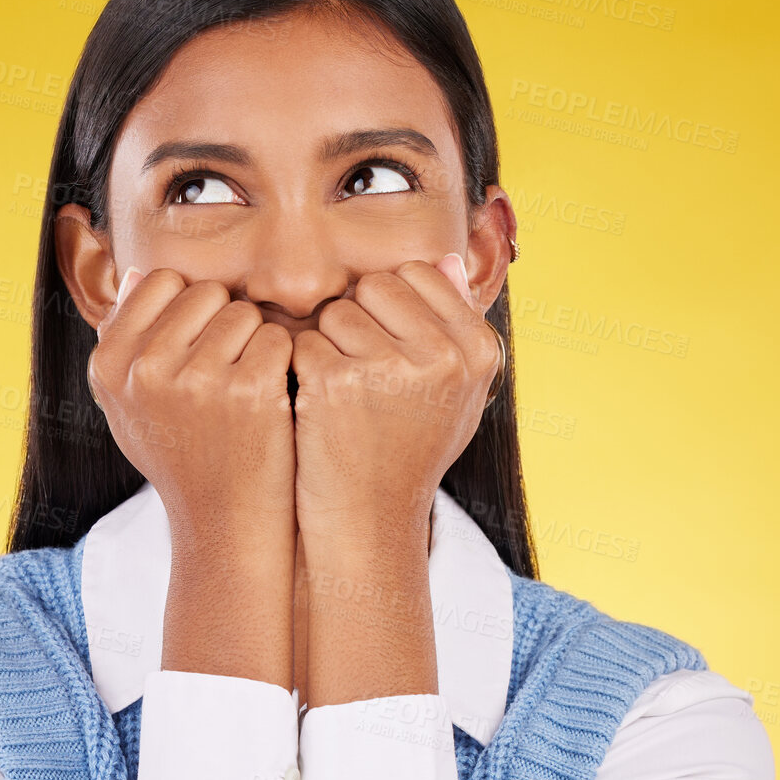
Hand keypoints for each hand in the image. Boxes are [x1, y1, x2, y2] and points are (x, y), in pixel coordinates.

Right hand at [87, 267, 295, 548]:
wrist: (224, 522)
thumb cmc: (181, 458)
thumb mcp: (130, 407)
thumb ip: (124, 341)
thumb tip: (139, 274)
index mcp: (110, 365)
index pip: (161, 281)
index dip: (189, 311)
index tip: (195, 352)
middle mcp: (147, 370)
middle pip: (205, 292)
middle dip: (223, 324)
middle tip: (224, 376)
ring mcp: (199, 380)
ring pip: (244, 312)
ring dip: (254, 343)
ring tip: (243, 392)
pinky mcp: (252, 391)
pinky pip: (277, 338)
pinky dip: (282, 363)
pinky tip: (270, 400)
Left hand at [289, 255, 501, 553]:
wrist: (369, 521)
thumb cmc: (409, 452)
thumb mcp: (455, 394)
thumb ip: (456, 326)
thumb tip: (447, 258)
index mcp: (478, 351)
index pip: (419, 274)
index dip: (392, 308)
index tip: (390, 351)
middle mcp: (442, 357)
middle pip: (376, 285)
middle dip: (360, 320)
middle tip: (362, 376)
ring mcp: (389, 369)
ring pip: (336, 311)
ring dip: (329, 345)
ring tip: (344, 397)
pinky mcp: (335, 384)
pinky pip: (304, 343)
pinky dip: (302, 372)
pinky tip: (318, 410)